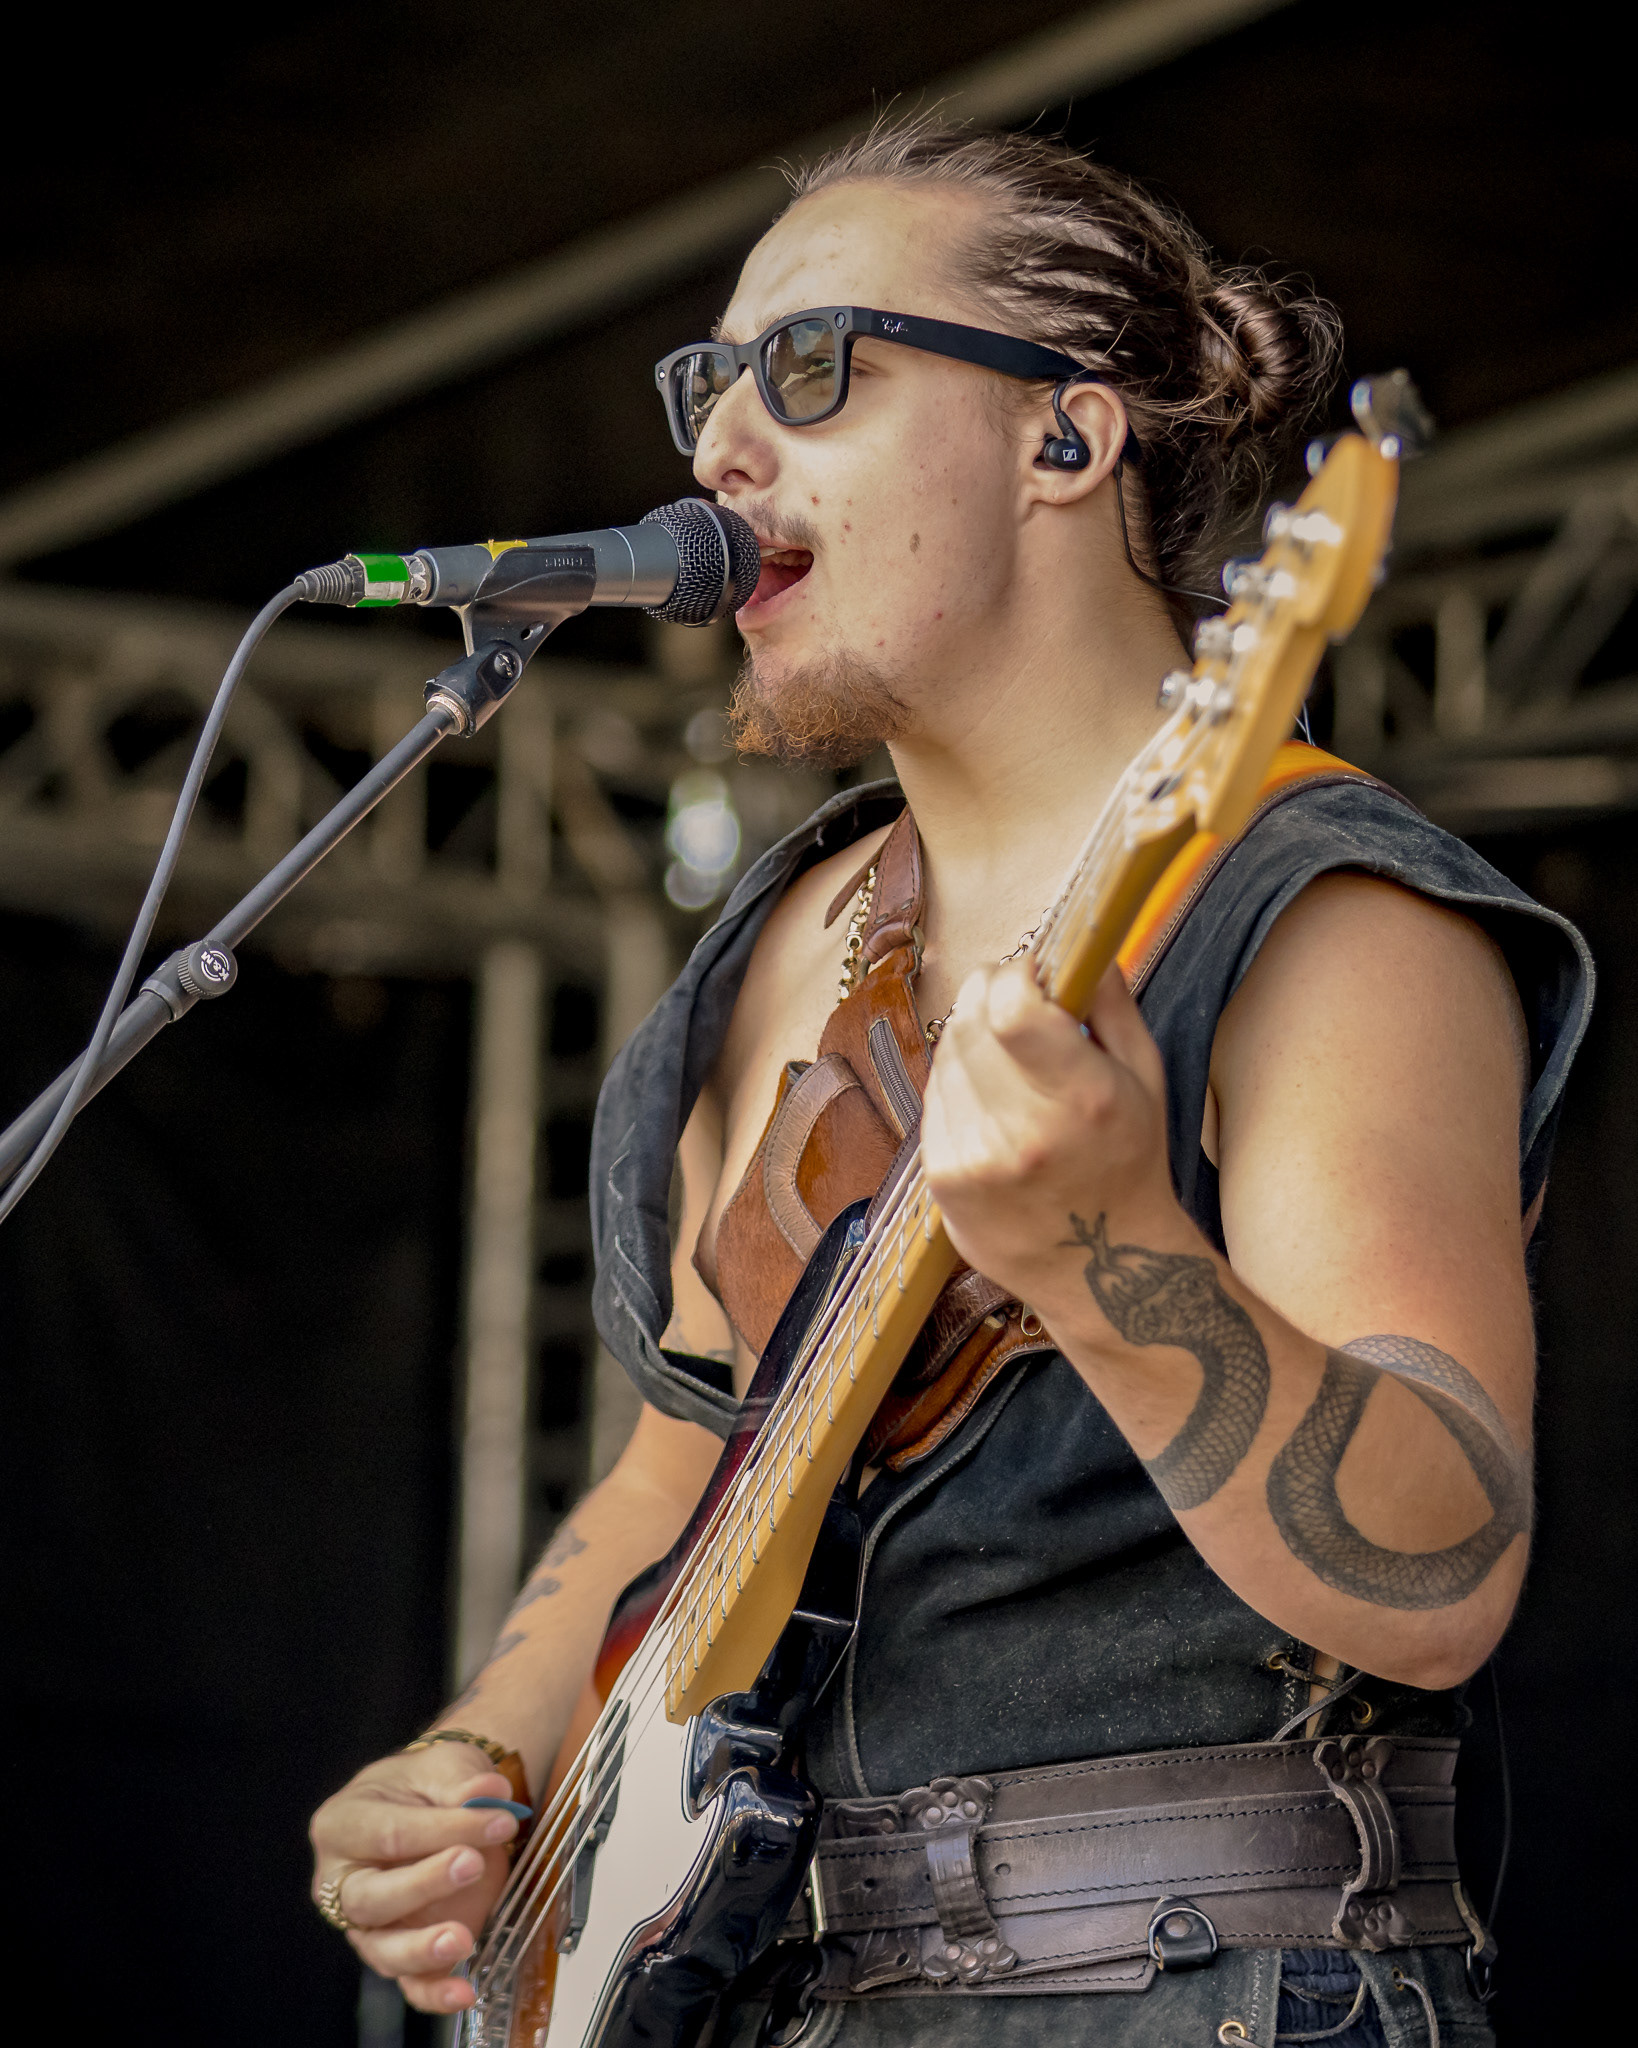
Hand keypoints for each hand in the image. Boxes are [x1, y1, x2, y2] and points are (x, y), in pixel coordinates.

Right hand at [309, 1742, 521, 2013]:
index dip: (444, 1828)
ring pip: (382, 1949)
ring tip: (461, 1939)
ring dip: (422, 1948)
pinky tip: (463, 1991)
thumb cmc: (426, 1784)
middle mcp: (341, 1880)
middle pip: (371, 1896)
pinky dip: (434, 1992)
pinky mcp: (395, 1952)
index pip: (389, 1833)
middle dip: (425, 1884)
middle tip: (473, 1863)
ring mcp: (366, 1924)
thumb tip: (490, 1792)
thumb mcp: (443, 1764)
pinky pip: (408, 1982)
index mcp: (342, 1824)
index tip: (498, 1819)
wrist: (432, 1803)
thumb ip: (463, 1780)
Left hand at [921, 958, 1182, 1338]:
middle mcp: (1024, 1131)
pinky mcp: (942, 1178)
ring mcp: (975, 1158)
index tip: (1033, 972)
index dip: (1015, 973)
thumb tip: (1080, 941)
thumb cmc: (1129, 1165)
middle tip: (1016, 1000)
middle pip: (972, 1020)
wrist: (1099, 1270)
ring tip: (1010, 1058)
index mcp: (1084, 1100)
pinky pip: (935, 1097)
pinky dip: (958, 1082)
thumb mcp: (1145, 1080)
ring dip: (972, 1036)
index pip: (1013, 1006)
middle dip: (991, 993)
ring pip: (946, 1053)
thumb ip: (1111, 1004)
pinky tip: (992, 1101)